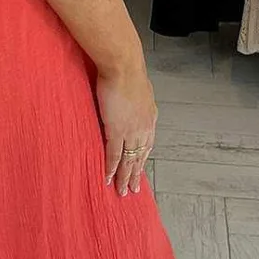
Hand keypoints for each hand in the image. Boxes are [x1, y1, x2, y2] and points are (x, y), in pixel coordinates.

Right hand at [96, 61, 157, 196]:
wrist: (123, 67)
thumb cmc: (128, 72)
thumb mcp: (139, 90)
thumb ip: (137, 101)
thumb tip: (133, 102)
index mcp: (150, 118)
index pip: (147, 144)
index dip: (142, 158)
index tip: (139, 169)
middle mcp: (144, 128)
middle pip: (140, 157)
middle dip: (135, 174)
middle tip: (132, 189)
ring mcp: (131, 131)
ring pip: (128, 160)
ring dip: (125, 177)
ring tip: (122, 191)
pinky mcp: (117, 131)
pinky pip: (114, 155)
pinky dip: (111, 168)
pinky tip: (108, 179)